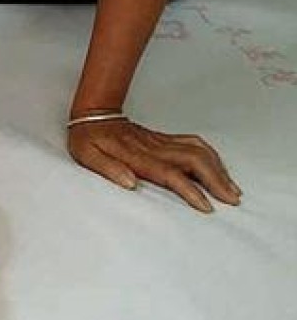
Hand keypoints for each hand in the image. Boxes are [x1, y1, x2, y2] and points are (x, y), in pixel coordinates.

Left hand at [68, 118, 241, 212]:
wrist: (92, 113)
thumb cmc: (88, 137)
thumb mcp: (88, 155)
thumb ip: (108, 169)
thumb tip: (129, 183)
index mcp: (137, 156)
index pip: (170, 174)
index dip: (190, 190)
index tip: (206, 206)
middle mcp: (154, 148)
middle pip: (194, 161)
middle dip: (216, 180)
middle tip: (231, 200)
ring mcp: (161, 142)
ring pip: (198, 151)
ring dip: (218, 169)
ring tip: (232, 188)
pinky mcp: (163, 139)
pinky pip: (193, 144)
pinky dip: (211, 156)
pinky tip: (218, 167)